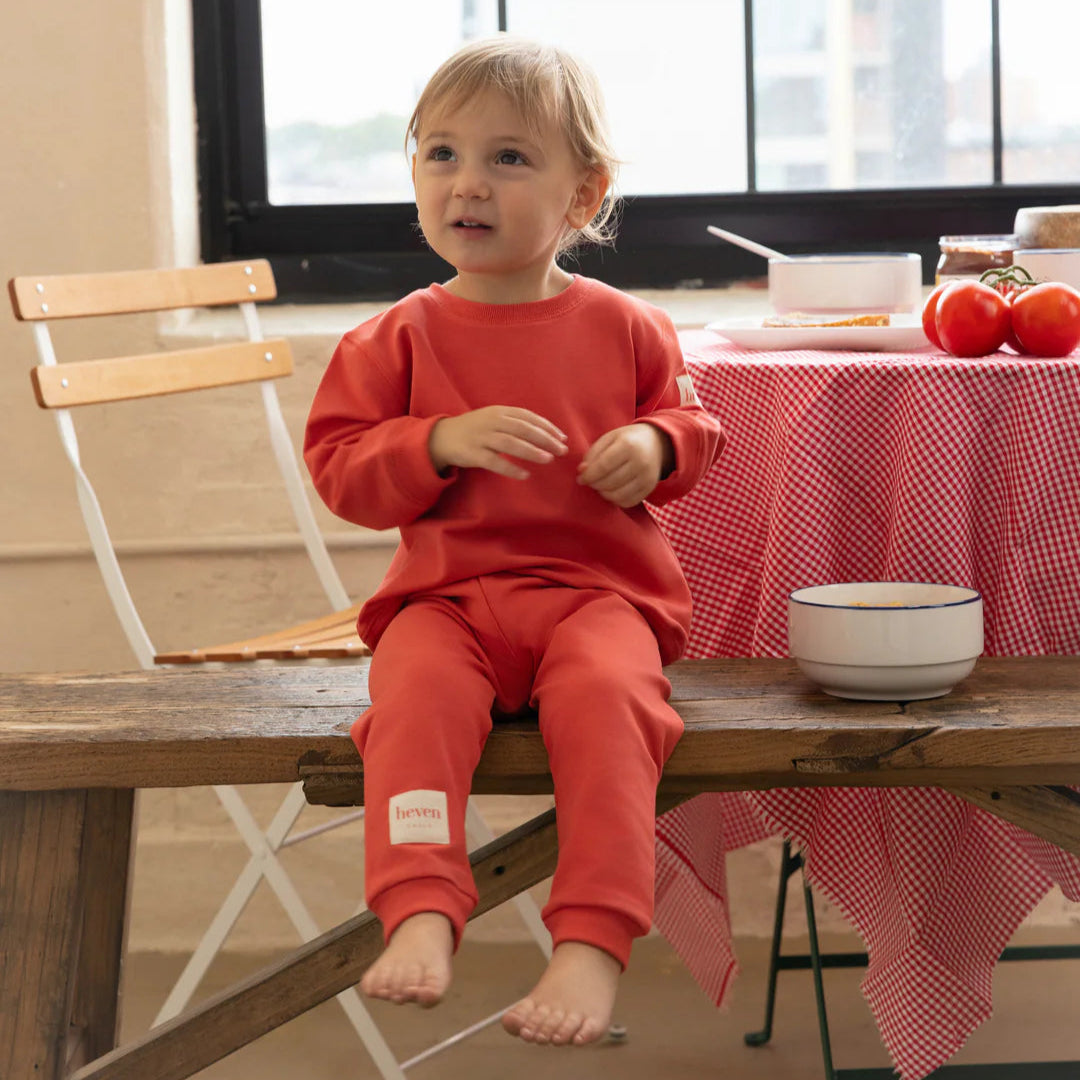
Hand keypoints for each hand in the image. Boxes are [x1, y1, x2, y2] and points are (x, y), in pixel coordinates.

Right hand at [429, 406, 567, 479]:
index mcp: (499, 411)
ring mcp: (481, 437)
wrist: (442, 437)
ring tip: (548, 459)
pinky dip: (510, 468)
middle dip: (544, 439)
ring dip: (531, 451)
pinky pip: (493, 462)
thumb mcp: (494, 419)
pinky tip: (524, 475)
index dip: (546, 426)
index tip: (562, 437)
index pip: (527, 416)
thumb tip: (545, 433)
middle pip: (522, 429)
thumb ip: (515, 423)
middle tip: (561, 450)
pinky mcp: (472, 454)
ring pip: (510, 443)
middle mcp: (491, 422)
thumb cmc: (475, 429)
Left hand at [577, 423, 673, 506]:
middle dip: (594, 484)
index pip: (603, 466)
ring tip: (600, 486)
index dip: (588, 475)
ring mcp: (647, 477)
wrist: (656, 444)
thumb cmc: (627, 440)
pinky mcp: (650, 488)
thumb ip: (593, 454)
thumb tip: (582, 472)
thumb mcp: (609, 438)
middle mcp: (640, 462)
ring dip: (603, 493)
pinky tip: (612, 491)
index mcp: (628, 445)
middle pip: (609, 482)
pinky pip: (628, 502)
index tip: (580, 479)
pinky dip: (615, 500)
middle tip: (590, 481)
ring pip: (618, 495)